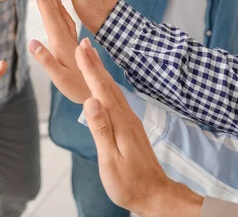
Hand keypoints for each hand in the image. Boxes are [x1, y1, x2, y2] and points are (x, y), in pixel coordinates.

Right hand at [28, 0, 89, 102]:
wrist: (101, 93)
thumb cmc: (78, 88)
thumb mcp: (60, 78)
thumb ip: (46, 60)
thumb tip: (32, 42)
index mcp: (62, 42)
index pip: (49, 15)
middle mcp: (67, 37)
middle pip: (54, 9)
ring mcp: (72, 39)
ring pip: (61, 12)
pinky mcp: (74, 43)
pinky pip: (67, 20)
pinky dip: (61, 9)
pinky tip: (59, 3)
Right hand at [77, 39, 203, 216]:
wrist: (156, 195)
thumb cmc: (130, 183)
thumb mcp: (110, 159)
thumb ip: (100, 129)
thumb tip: (90, 102)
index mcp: (119, 123)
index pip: (100, 90)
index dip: (90, 68)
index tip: (81, 48)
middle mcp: (127, 117)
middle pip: (107, 84)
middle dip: (95, 63)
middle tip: (85, 42)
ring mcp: (130, 121)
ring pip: (113, 90)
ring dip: (101, 71)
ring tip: (92, 56)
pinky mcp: (131, 127)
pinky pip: (117, 99)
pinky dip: (107, 85)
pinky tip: (105, 85)